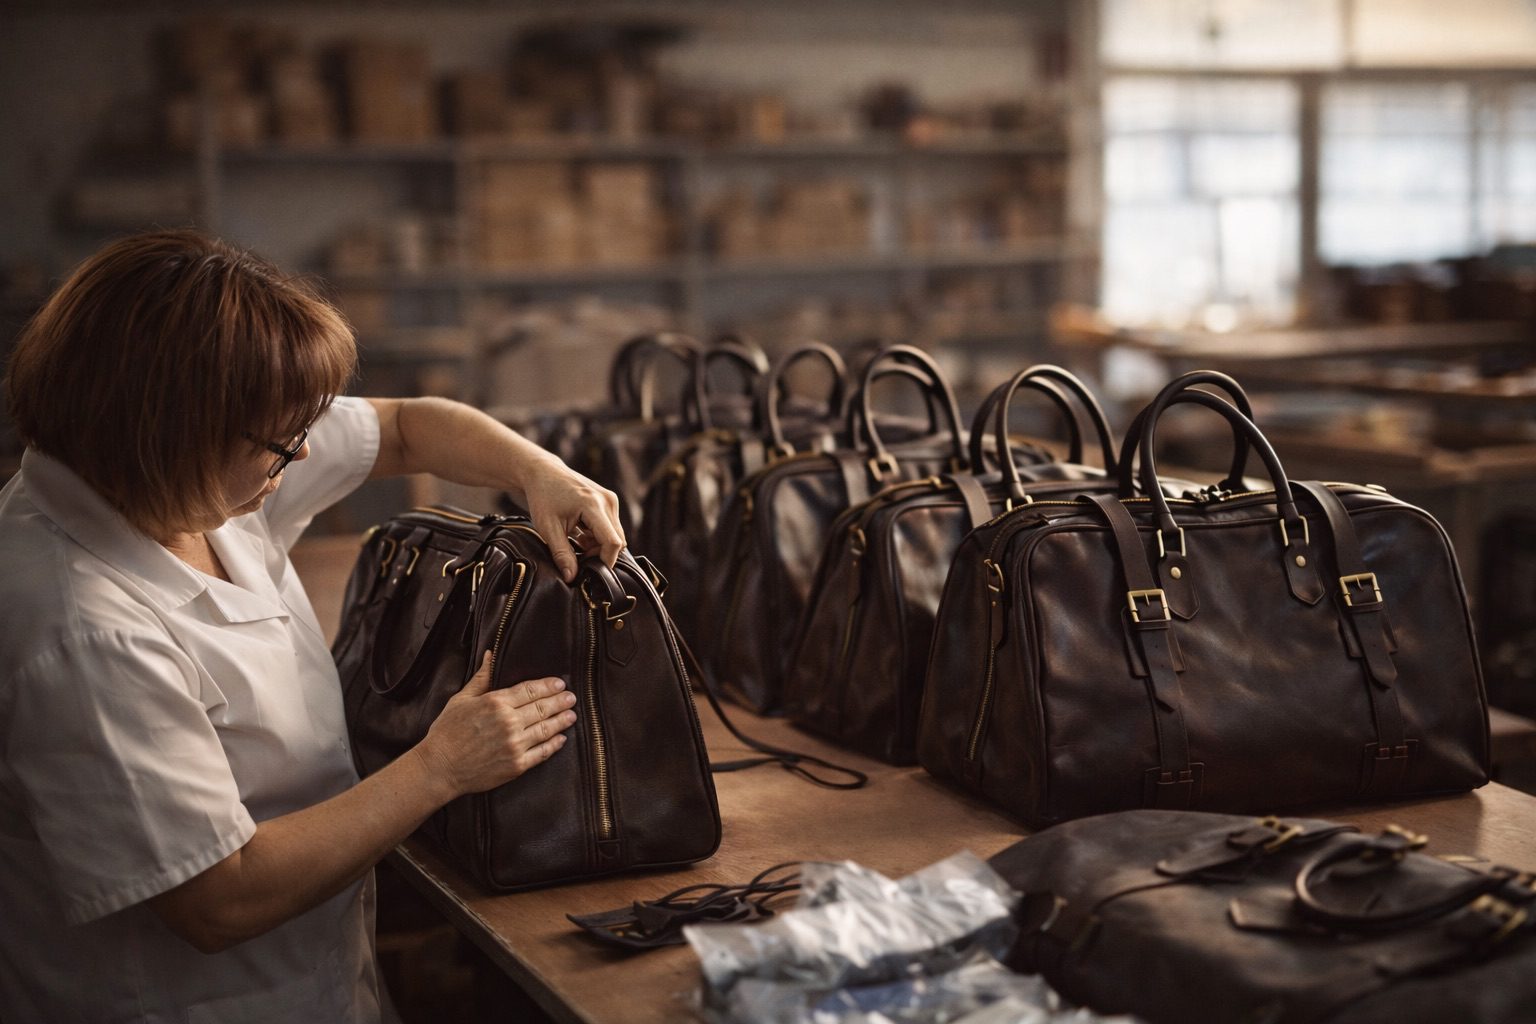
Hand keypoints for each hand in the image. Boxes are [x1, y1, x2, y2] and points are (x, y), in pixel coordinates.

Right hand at [414, 652, 577, 797]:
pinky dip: (554, 744)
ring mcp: (514, 745)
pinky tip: (561, 738)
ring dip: (562, 720)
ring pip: (547, 729)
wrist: (440, 768)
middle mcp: (508, 722)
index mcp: (496, 703)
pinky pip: (542, 752)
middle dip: (560, 701)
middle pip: (542, 707)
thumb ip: (481, 678)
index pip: (530, 689)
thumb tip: (491, 654)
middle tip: (572, 697)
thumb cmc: (447, 732)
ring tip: (572, 715)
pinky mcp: (517, 765)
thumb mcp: (461, 700)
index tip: (560, 683)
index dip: (548, 685)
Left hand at [521, 456, 624, 581]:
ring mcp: (610, 499)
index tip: (590, 571)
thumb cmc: (543, 497)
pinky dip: (599, 537)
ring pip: (616, 535)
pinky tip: (581, 536)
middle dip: (601, 554)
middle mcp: (607, 501)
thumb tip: (571, 577)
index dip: (605, 561)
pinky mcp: (608, 501)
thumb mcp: (548, 528)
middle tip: (579, 559)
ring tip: (577, 544)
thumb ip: (562, 554)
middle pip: (617, 540)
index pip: (612, 542)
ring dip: (599, 546)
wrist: (542, 472)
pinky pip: (612, 527)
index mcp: (593, 505)